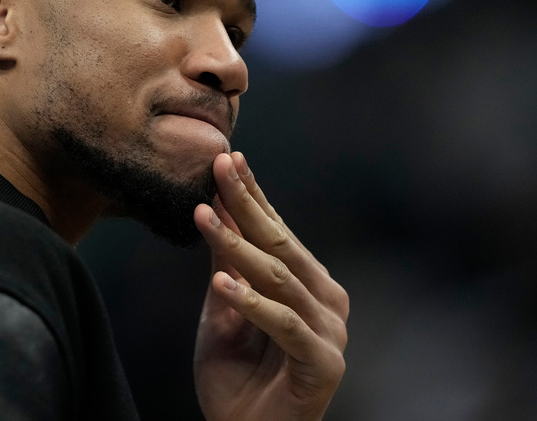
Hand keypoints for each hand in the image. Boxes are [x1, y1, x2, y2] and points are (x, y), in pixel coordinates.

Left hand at [192, 152, 347, 420]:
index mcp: (307, 282)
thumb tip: (216, 208)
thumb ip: (226, 264)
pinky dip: (252, 303)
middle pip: (281, 243)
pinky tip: (222, 283)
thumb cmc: (237, 377)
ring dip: (239, 246)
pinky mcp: (325, 363)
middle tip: (219, 167)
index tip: (226, 159)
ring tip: (205, 218)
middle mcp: (326, 298)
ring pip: (280, 277)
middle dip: (247, 203)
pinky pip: (285, 324)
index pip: (276, 229)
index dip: (251, 194)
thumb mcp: (222, 309)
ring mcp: (330, 330)